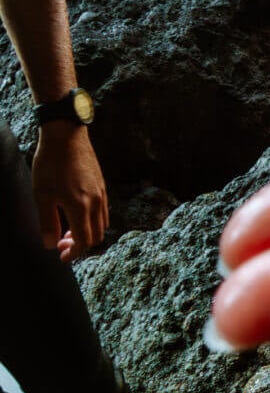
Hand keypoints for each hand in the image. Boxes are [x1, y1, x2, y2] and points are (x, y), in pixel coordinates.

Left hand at [32, 121, 108, 261]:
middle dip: (80, 245)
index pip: (84, 241)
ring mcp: (101, 193)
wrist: (66, 136)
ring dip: (87, 233)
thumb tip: (50, 244)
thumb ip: (47, 222)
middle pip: (96, 235)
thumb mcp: (42, 194)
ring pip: (102, 224)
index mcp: (81, 207)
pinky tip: (77, 213)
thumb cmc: (51, 164)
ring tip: (68, 230)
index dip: (73, 253)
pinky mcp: (102, 185)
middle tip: (61, 245)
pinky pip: (103, 211)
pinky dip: (92, 220)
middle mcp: (96, 202)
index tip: (61, 256)